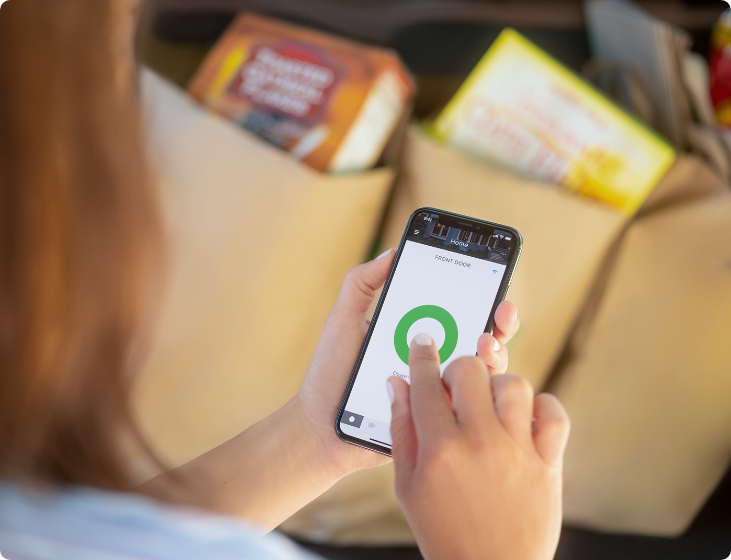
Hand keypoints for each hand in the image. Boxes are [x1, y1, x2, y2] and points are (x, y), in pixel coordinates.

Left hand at [294, 249, 520, 478]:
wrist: (319, 426)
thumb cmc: (330, 373)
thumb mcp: (343, 320)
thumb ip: (362, 284)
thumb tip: (394, 250)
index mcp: (418, 337)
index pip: (459, 313)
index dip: (482, 297)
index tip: (493, 282)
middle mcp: (435, 363)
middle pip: (482, 341)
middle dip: (501, 323)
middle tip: (502, 312)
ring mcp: (437, 393)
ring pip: (483, 374)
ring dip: (495, 354)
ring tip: (485, 343)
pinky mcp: (435, 421)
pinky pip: (466, 409)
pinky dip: (478, 393)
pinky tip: (472, 378)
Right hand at [388, 336, 569, 559]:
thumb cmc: (444, 531)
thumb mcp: (408, 485)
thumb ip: (402, 430)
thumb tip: (398, 385)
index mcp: (440, 449)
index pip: (426, 383)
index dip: (422, 355)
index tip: (423, 342)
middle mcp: (480, 443)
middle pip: (470, 370)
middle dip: (457, 369)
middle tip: (454, 388)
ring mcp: (518, 451)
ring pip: (512, 383)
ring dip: (496, 386)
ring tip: (488, 406)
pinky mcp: (548, 462)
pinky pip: (553, 412)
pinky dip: (540, 406)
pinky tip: (522, 418)